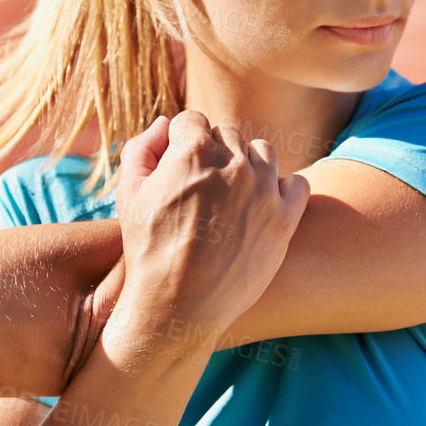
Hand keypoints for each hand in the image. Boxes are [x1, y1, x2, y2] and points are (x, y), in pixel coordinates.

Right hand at [112, 111, 308, 339]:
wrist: (179, 305)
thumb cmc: (149, 250)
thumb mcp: (128, 195)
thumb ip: (141, 148)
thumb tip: (164, 124)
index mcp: (193, 150)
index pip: (192, 120)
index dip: (181, 143)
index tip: (178, 168)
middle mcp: (233, 162)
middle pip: (226, 135)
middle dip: (212, 155)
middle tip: (200, 191)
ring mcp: (263, 189)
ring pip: (262, 152)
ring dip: (247, 165)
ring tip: (231, 196)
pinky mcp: (285, 218)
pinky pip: (296, 184)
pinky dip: (282, 190)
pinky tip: (262, 206)